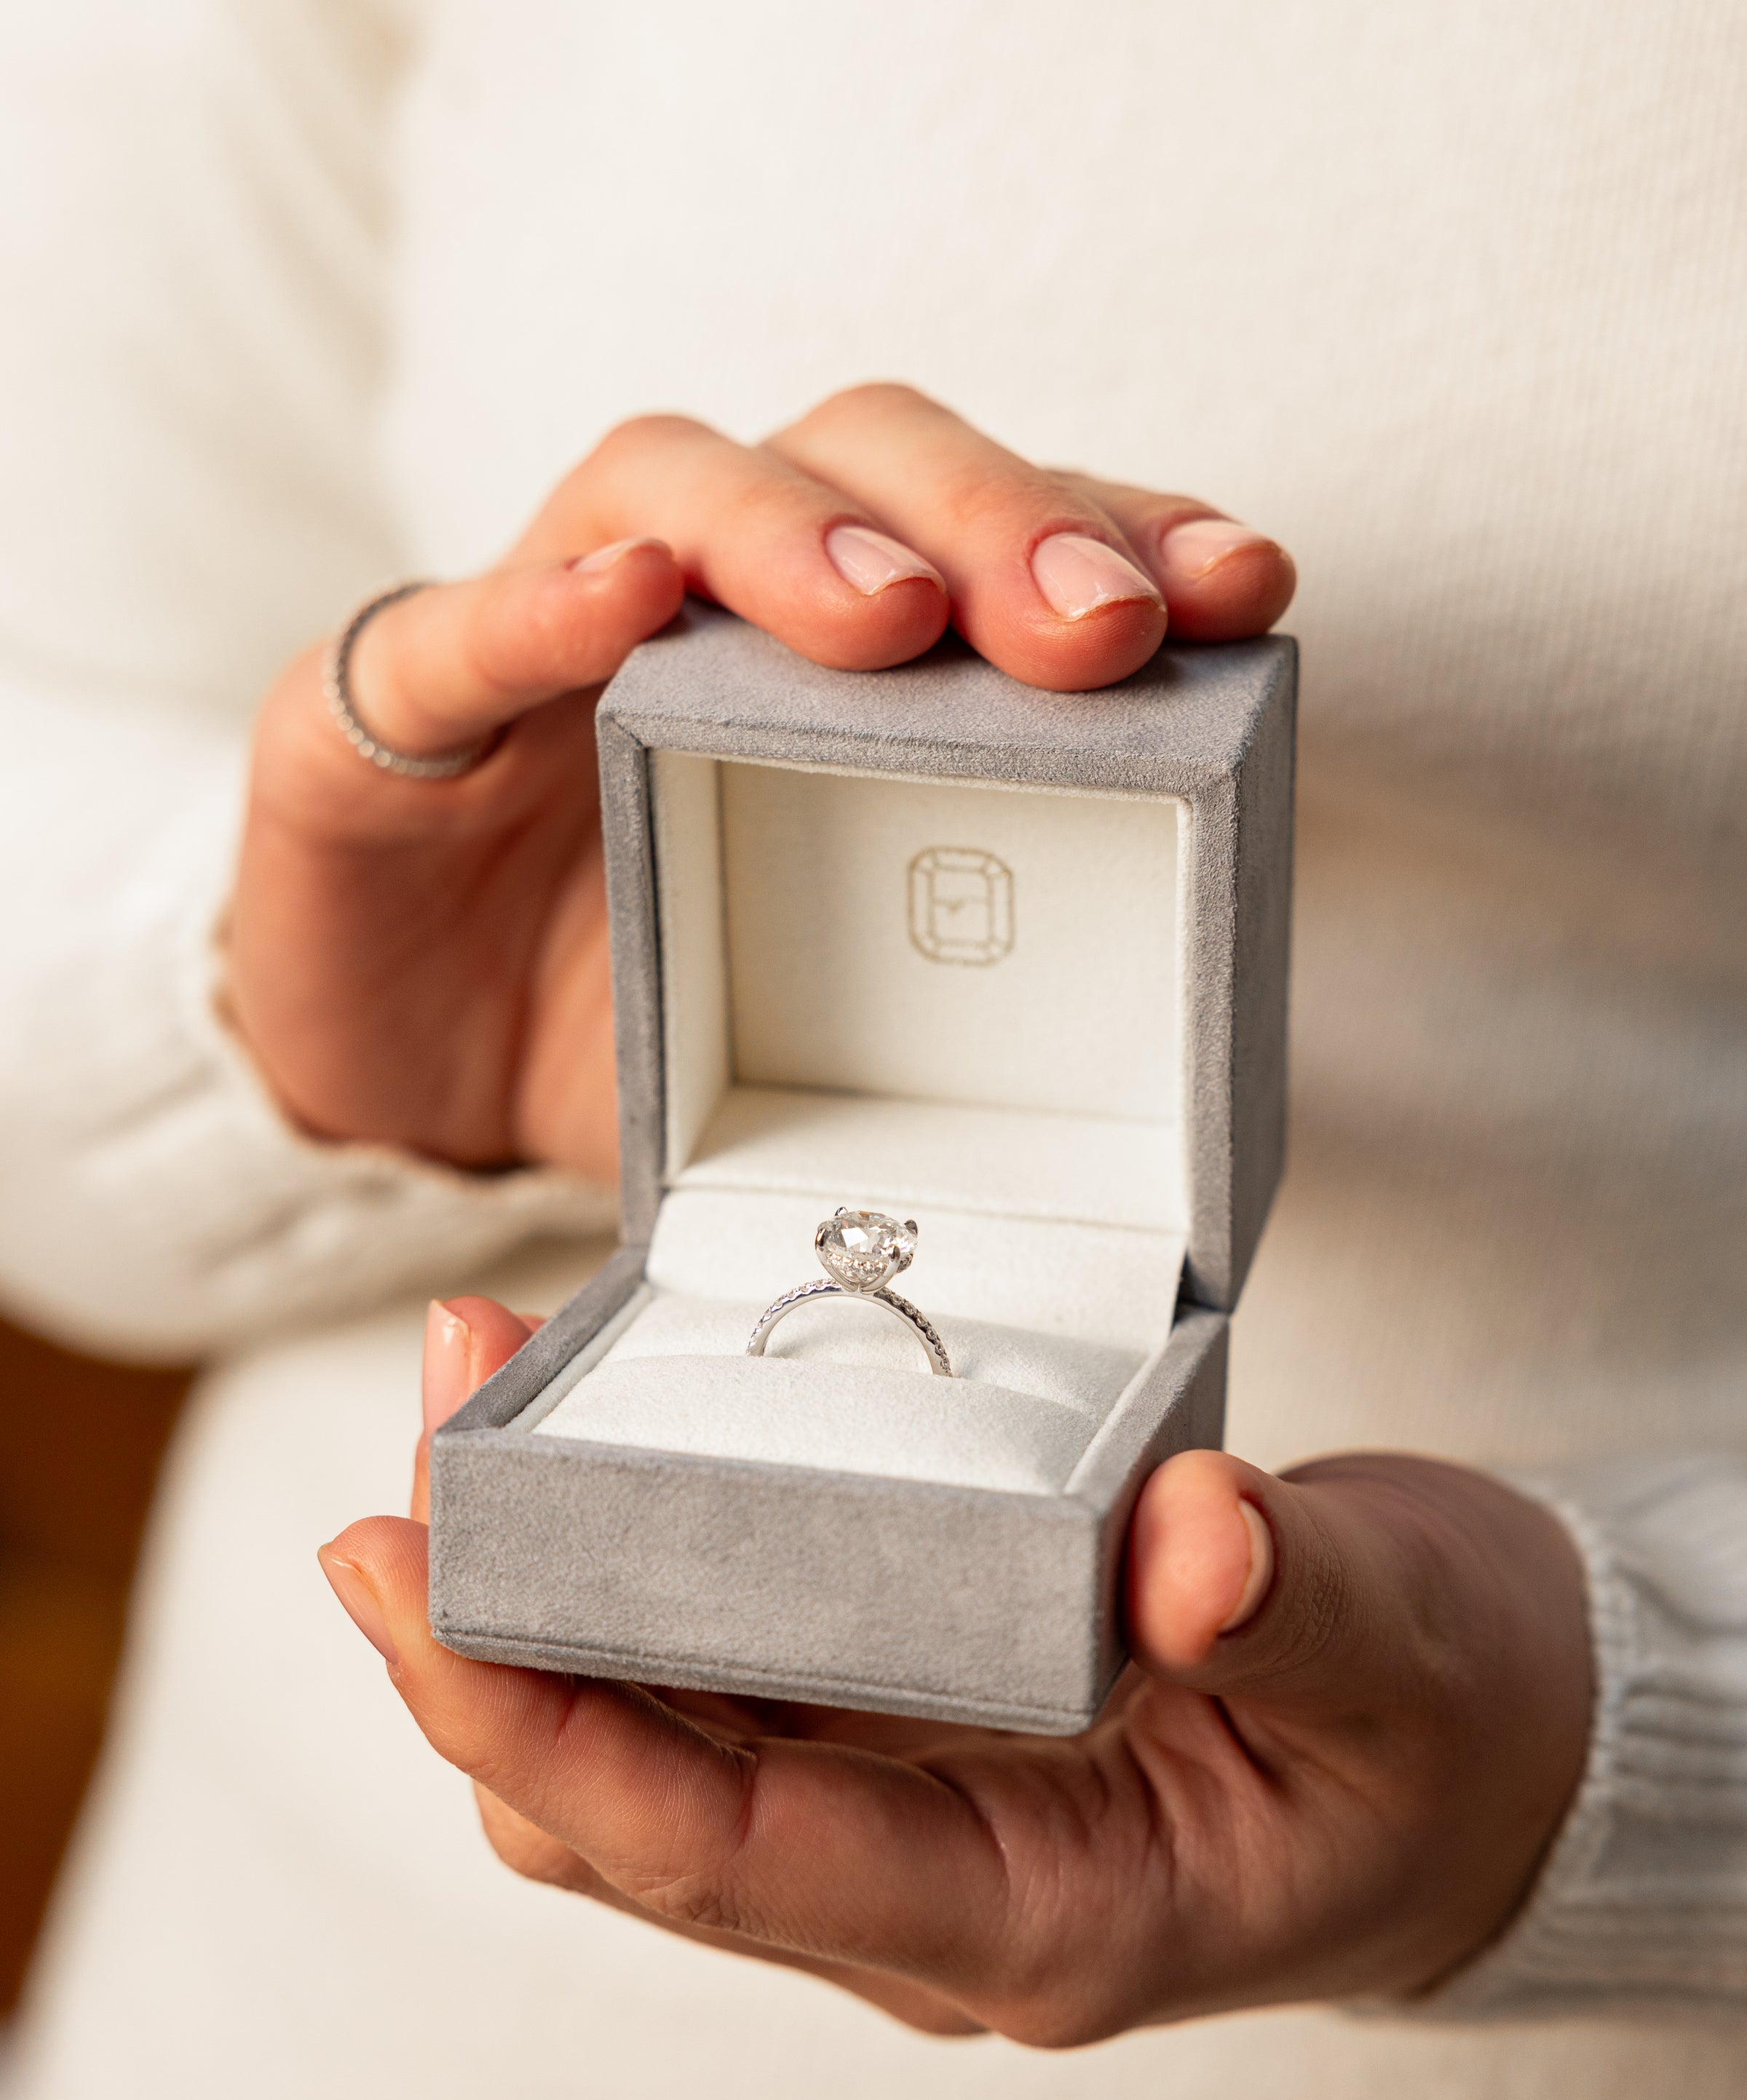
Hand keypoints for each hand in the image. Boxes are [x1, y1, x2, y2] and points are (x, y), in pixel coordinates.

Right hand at [228, 384, 1294, 1178]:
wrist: (410, 1088)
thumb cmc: (637, 1029)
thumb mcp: (823, 1023)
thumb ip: (947, 995)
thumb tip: (1149, 1065)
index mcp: (829, 662)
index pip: (990, 538)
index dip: (1120, 533)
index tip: (1246, 585)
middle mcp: (702, 602)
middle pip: (860, 464)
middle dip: (994, 520)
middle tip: (1098, 627)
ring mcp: (540, 636)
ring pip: (671, 485)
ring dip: (795, 534)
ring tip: (894, 616)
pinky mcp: (377, 712)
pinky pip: (450, 632)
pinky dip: (539, 608)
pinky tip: (627, 599)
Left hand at [318, 1298, 1592, 2042]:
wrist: (1483, 1765)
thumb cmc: (1445, 1732)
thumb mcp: (1407, 1654)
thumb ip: (1295, 1603)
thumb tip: (1183, 1539)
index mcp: (1039, 1918)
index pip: (725, 1854)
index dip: (542, 1724)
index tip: (407, 1582)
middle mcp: (930, 1891)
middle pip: (632, 1806)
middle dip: (490, 1637)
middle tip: (429, 1424)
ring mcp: (906, 1818)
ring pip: (646, 1752)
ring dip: (541, 1595)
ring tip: (485, 1398)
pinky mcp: (909, 1734)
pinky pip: (716, 1686)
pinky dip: (632, 1575)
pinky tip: (604, 1453)